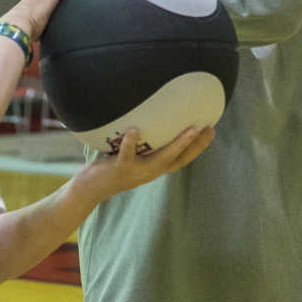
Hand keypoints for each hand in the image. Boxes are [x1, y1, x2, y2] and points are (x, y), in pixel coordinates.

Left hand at [85, 125, 214, 200]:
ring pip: (161, 159)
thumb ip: (143, 141)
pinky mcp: (120, 169)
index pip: (182, 158)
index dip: (198, 147)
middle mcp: (150, 171)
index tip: (211, 130)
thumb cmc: (111, 165)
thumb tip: (150, 113)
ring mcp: (137, 171)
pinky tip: (135, 129)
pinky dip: (131, 142)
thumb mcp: (132, 154)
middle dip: (196, 146)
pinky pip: (127, 155)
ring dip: (177, 145)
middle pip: (179, 160)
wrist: (90, 187)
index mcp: (155, 167)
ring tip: (190, 130)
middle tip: (209, 129)